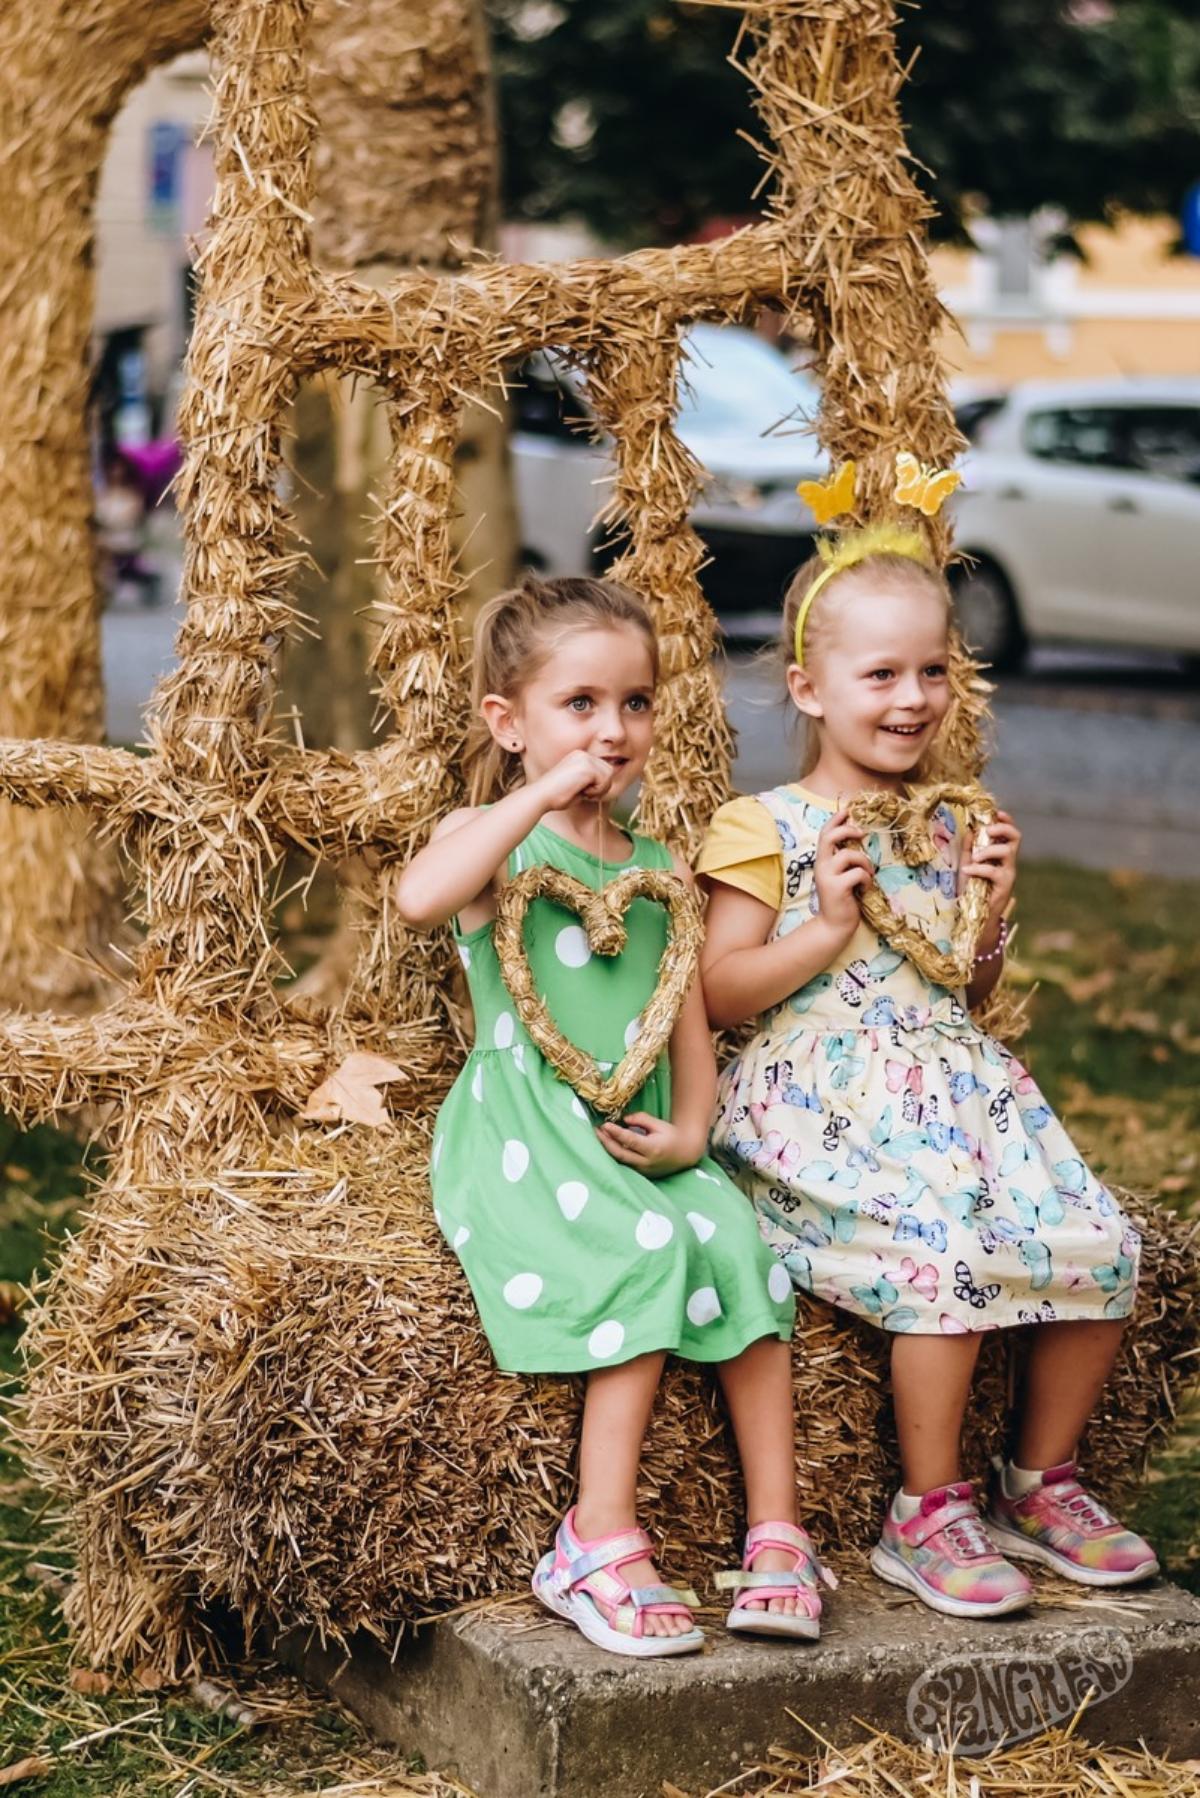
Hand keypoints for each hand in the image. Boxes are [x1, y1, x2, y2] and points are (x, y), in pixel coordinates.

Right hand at [533, 748, 616, 811]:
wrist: (542, 796)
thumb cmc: (556, 796)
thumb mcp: (578, 784)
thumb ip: (591, 780)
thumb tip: (608, 783)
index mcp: (579, 757)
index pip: (602, 769)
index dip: (598, 784)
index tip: (584, 792)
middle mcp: (582, 754)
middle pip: (609, 770)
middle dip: (601, 786)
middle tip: (586, 794)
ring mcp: (584, 758)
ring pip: (609, 775)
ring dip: (599, 789)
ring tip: (583, 793)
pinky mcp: (586, 766)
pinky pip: (604, 780)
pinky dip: (596, 791)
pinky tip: (582, 792)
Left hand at [596, 1113, 702, 1178]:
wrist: (685, 1154)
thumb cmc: (672, 1136)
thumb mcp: (659, 1124)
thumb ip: (641, 1119)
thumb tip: (623, 1119)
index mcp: (652, 1148)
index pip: (629, 1140)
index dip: (616, 1133)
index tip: (605, 1125)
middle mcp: (646, 1162)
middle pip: (620, 1153)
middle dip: (606, 1142)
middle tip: (595, 1130)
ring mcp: (643, 1170)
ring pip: (620, 1160)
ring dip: (608, 1148)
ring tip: (599, 1136)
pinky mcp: (641, 1174)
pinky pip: (625, 1164)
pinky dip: (615, 1154)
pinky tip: (609, 1145)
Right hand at [813, 808, 873, 945]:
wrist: (834, 926)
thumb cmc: (842, 899)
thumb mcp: (840, 875)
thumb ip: (844, 859)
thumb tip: (859, 839)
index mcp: (822, 861)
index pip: (824, 833)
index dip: (836, 819)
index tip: (849, 809)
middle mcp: (821, 866)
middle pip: (829, 836)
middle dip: (847, 829)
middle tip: (862, 833)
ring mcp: (827, 876)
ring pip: (850, 855)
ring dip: (865, 862)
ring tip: (868, 874)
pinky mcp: (837, 888)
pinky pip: (858, 873)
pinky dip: (867, 879)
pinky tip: (864, 888)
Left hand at [961, 808, 1019, 927]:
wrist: (977, 913)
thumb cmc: (973, 888)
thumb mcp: (967, 864)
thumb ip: (968, 848)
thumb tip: (969, 830)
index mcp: (1001, 854)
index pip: (1010, 833)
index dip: (1006, 821)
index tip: (997, 813)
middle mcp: (1008, 861)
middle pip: (1016, 837)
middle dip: (1003, 829)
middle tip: (988, 831)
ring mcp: (1008, 873)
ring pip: (1008, 851)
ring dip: (989, 850)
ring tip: (975, 857)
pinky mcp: (1005, 885)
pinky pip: (994, 871)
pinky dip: (979, 868)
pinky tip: (967, 871)